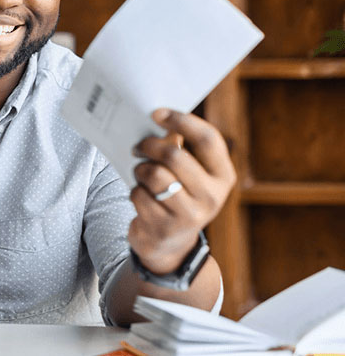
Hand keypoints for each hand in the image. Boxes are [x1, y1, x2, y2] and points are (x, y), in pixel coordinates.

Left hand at [129, 109, 235, 274]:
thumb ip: (181, 149)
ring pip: (153, 174)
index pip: (208, 139)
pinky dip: (135, 191)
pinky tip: (142, 197)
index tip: (157, 112)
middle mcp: (212, 196)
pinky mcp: (164, 227)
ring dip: (140, 170)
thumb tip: (161, 120)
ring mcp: (189, 215)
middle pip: (174, 155)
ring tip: (141, 174)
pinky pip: (139, 194)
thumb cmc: (178, 197)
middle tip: (138, 146)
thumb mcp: (190, 176)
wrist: (170, 245)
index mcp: (223, 177)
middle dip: (149, 145)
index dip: (182, 120)